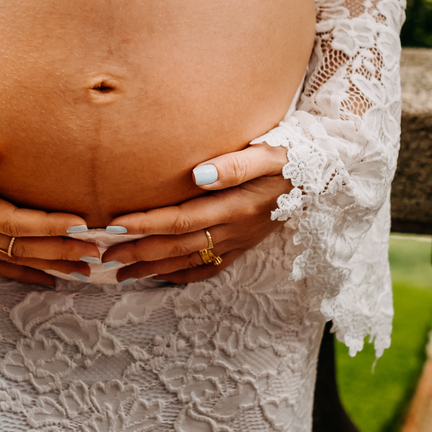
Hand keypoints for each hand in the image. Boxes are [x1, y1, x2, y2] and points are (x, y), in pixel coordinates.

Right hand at [0, 132, 98, 286]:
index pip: (13, 223)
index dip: (48, 226)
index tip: (81, 225)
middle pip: (19, 248)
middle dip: (59, 252)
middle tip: (97, 255)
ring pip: (11, 260)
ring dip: (48, 266)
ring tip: (84, 273)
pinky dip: (22, 272)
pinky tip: (45, 279)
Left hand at [101, 143, 290, 283]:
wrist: (326, 176)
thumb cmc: (293, 157)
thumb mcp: (270, 153)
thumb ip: (234, 164)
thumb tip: (196, 174)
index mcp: (236, 207)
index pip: (180, 219)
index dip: (146, 224)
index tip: (116, 226)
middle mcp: (234, 230)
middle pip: (177, 246)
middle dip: (139, 252)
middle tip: (105, 256)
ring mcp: (239, 241)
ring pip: (189, 261)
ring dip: (153, 268)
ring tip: (122, 273)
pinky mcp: (244, 245)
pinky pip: (210, 268)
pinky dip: (183, 275)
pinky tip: (162, 278)